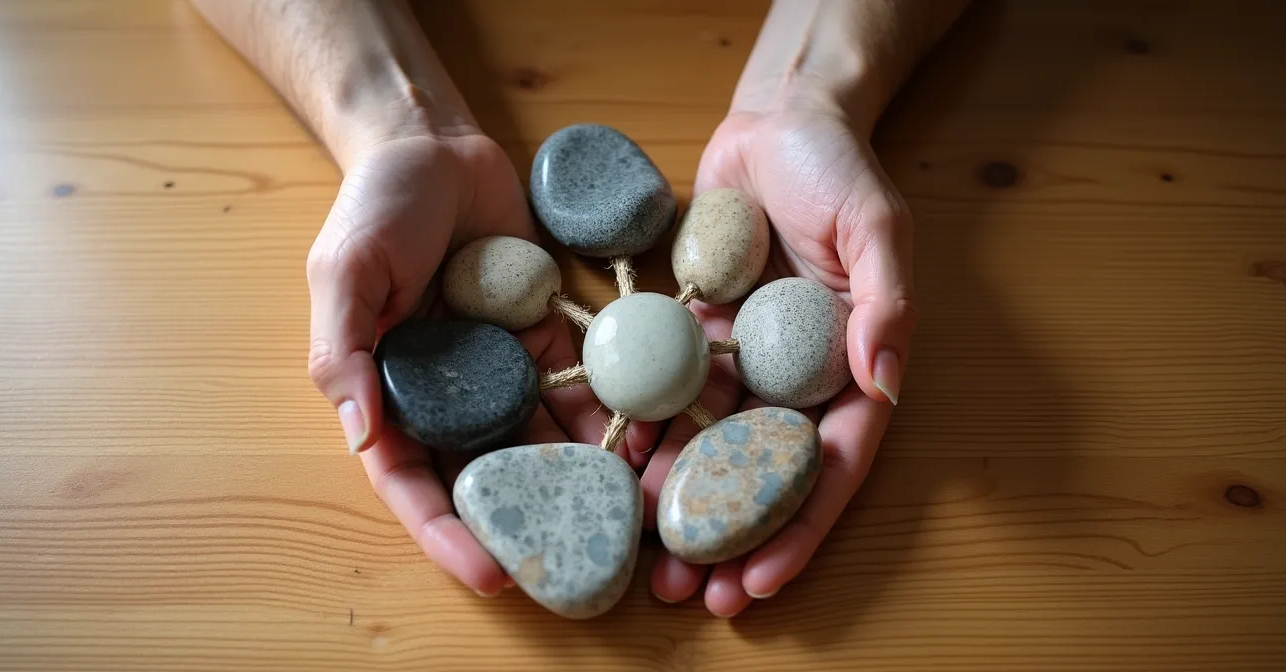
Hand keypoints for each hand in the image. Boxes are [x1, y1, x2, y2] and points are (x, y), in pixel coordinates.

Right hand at [305, 134, 619, 595]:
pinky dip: (613, 417)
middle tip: (581, 566)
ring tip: (633, 517)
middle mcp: (451, 396)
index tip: (490, 574)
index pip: (414, 481)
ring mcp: (503, 370)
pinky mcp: (549, 339)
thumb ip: (345, 351)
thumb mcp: (343, 271)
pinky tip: (651, 443)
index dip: (448, 533)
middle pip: (489, 478)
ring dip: (585, 481)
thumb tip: (361, 433)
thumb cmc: (375, 206)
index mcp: (391, 393)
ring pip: (544, 443)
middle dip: (532, 525)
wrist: (435, 146)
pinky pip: (582, 388)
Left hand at [639, 109, 916, 615]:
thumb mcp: (878, 226)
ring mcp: (741, 360)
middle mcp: (793, 378)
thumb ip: (886, 303)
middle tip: (685, 594)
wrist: (776, 120)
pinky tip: (611, 459)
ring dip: (675, 501)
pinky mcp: (695, 334)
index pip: (830, 467)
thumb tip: (882, 381)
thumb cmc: (839, 167)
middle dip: (727, 539)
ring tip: (638, 553)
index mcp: (849, 368)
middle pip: (762, 476)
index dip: (798, 530)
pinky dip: (642, 426)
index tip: (757, 583)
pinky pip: (667, 391)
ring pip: (708, 447)